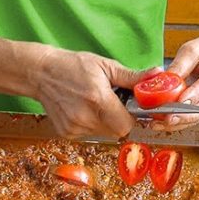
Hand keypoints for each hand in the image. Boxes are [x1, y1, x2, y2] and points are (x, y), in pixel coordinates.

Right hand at [30, 48, 156, 137]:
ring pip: (104, 134)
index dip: (132, 117)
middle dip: (121, 119)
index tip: (131, 107)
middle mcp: (84, 117)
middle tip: (113, 103)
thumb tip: (157, 75)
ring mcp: (74, 127)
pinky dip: (92, 124)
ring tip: (96, 103)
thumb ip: (132, 77)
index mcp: (97, 99)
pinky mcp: (66, 133)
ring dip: (106, 122)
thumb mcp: (105, 66)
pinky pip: (89, 134)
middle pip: (117, 132)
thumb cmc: (73, 66)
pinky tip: (83, 108)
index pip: (127, 124)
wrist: (41, 73)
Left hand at [151, 36, 198, 131]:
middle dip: (188, 115)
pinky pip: (196, 118)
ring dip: (181, 122)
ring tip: (160, 124)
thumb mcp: (193, 49)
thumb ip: (181, 65)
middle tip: (169, 118)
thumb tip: (166, 80)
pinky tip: (163, 124)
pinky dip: (180, 122)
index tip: (182, 101)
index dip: (197, 93)